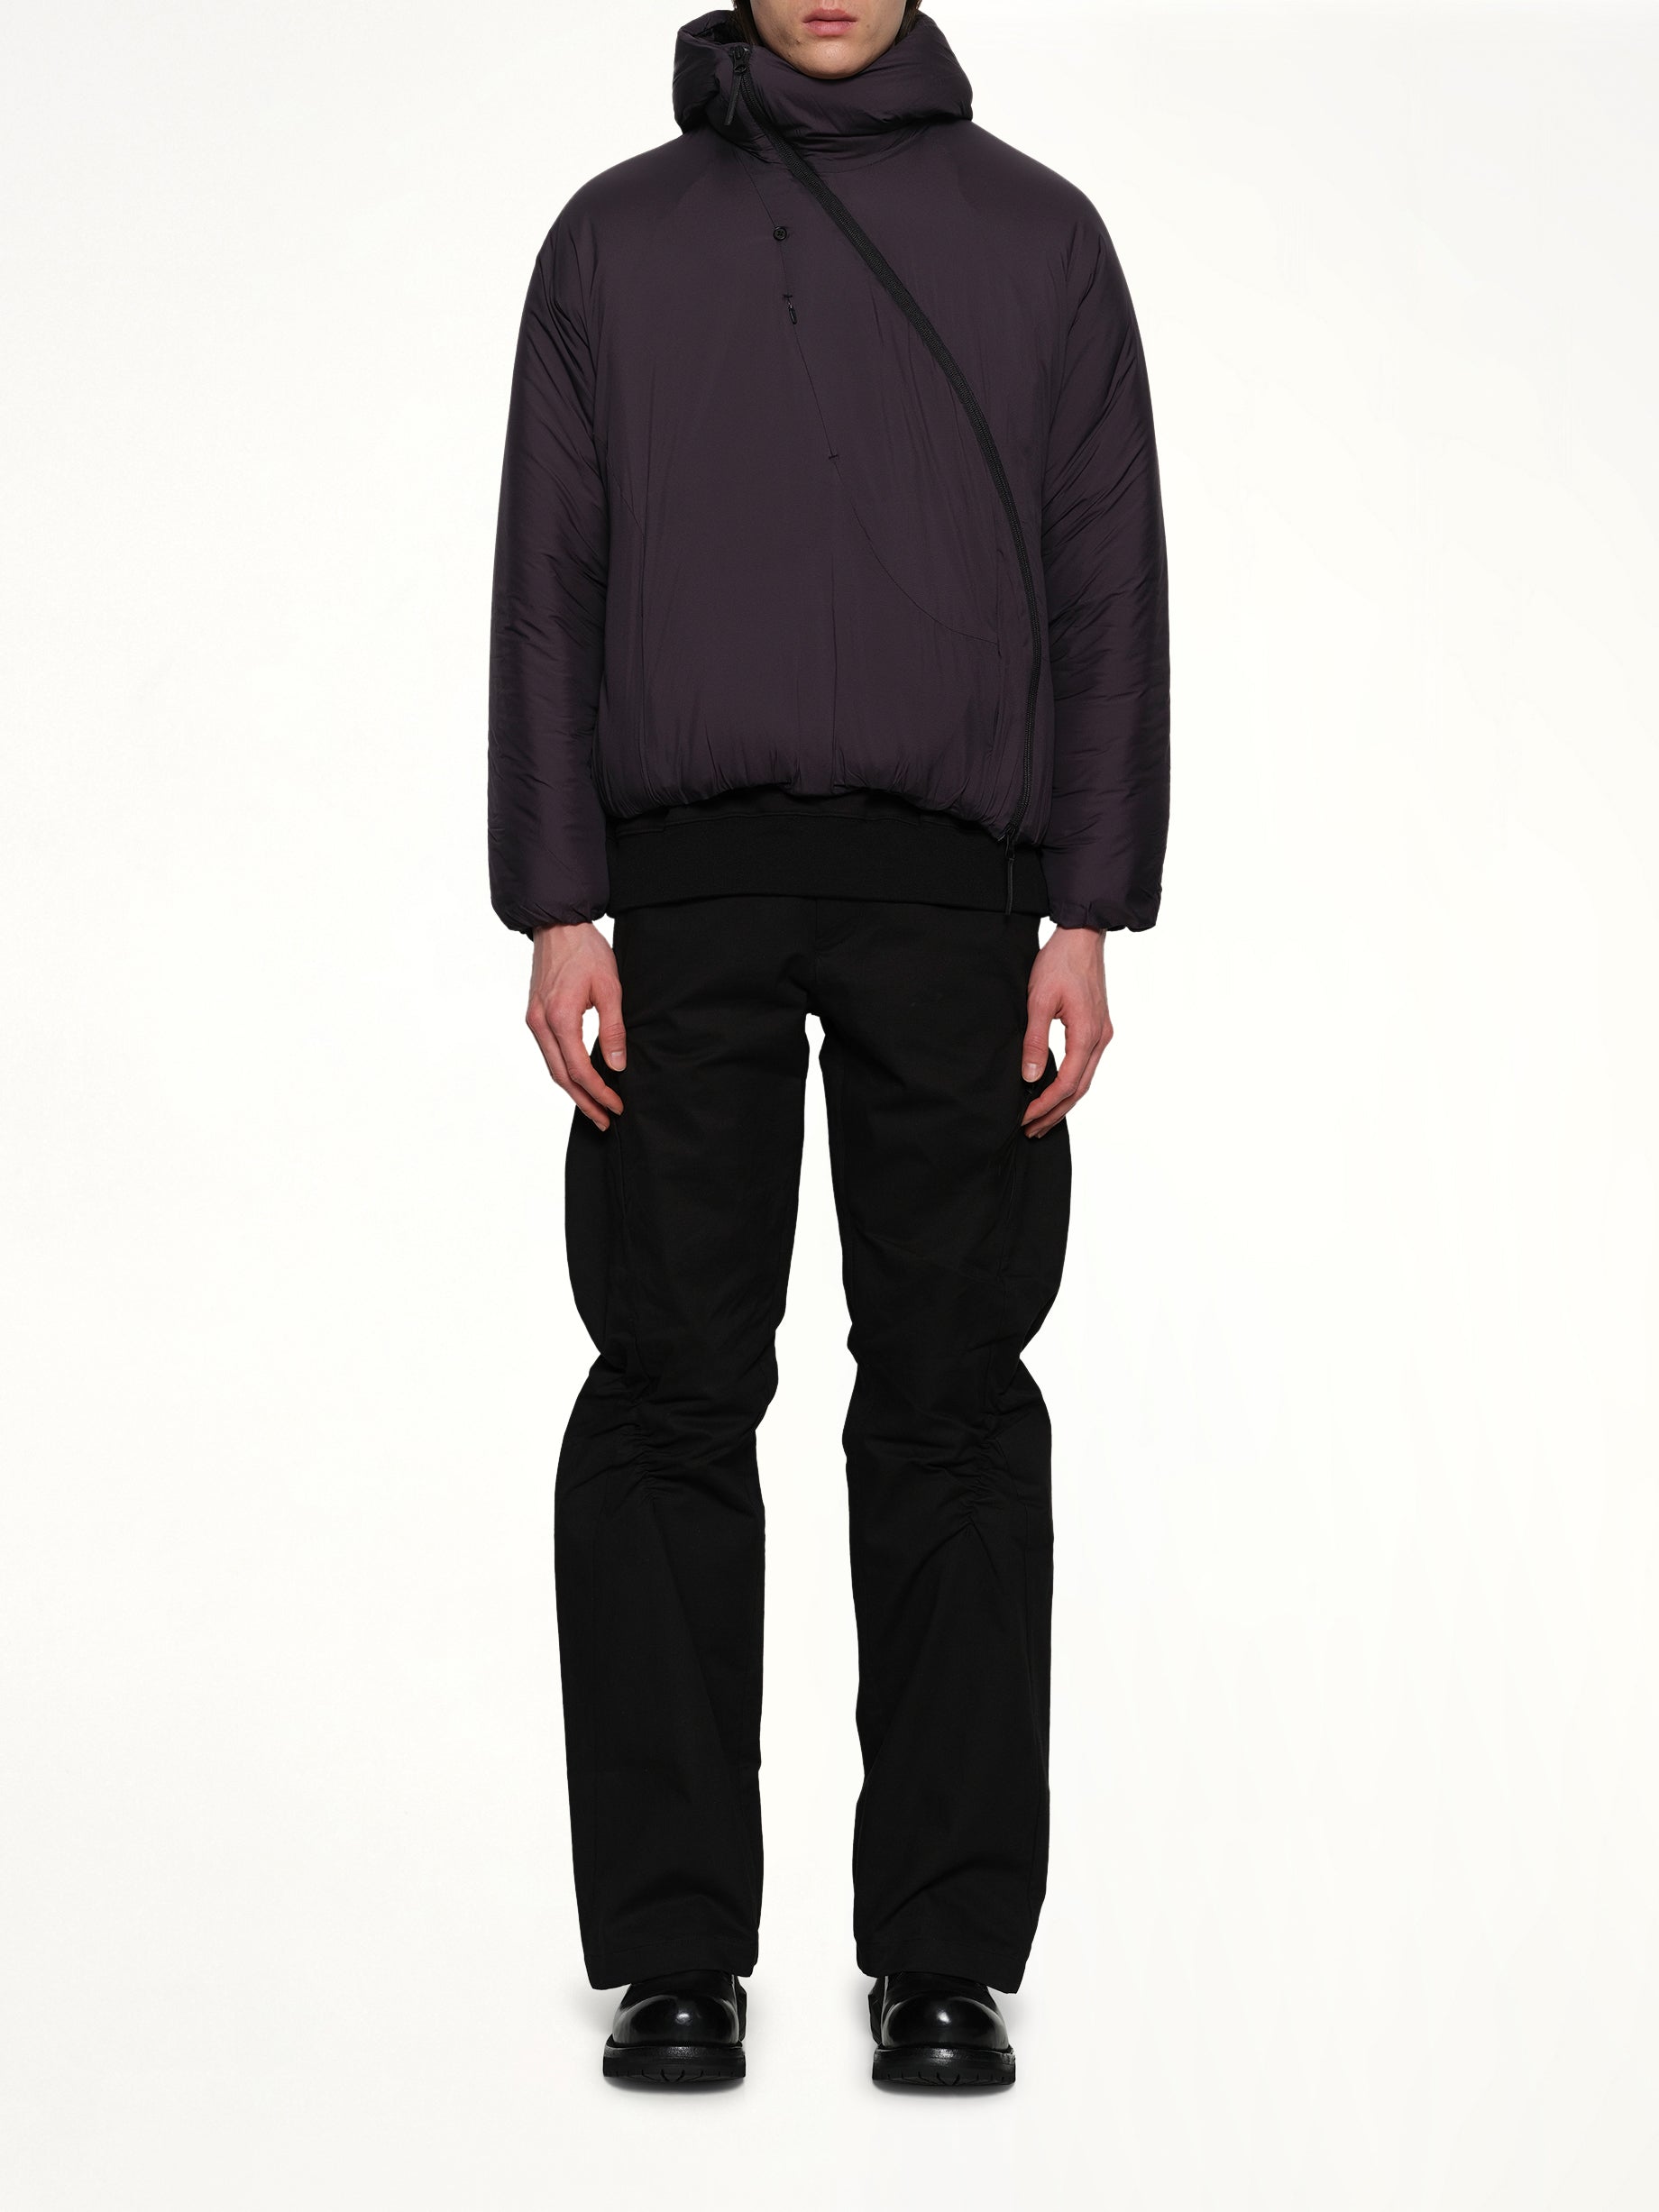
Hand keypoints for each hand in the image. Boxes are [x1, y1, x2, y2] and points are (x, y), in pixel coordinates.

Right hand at [526, 922, 626, 1130]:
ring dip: (573, 1091)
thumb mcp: (610, 988)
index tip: (617, 1105)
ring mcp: (534, 1020)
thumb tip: (617, 1064)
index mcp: (559, 1018)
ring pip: (552, 1067)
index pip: (579, 1069)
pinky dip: (564, 1072)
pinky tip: (579, 1080)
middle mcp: (540, 1024)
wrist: (557, 925)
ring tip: (595, 1108)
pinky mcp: (534, 1016)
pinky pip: (548, 1053)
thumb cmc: (586, 951)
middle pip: (560, 1077)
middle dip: (584, 1102)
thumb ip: (614, 1029)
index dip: (599, 1092)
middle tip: (605, 1121)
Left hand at [1021, 925, 1111, 1137]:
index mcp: (1087, 1034)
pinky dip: (1071, 1083)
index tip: (1024, 1119)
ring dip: (1064, 1101)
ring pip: (1085, 1079)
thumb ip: (1035, 1041)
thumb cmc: (1059, 963)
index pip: (1067, 1084)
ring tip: (1041, 1119)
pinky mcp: (1098, 1026)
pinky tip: (1056, 1089)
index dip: (1045, 1106)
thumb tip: (1032, 1077)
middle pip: (1080, 1088)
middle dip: (1055, 1113)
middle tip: (1031, 1130)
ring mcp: (1102, 1033)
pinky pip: (1086, 1064)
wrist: (1083, 936)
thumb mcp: (1038, 1000)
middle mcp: (1100, 1038)